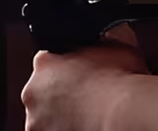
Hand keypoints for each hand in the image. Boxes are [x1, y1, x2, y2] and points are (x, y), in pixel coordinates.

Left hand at [22, 26, 148, 130]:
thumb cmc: (120, 81)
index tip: (78, 79)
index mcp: (44, 61)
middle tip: (83, 100)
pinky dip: (64, 130)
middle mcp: (34, 89)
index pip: (48, 63)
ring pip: (45, 117)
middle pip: (43, 90)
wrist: (123, 112)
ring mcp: (37, 119)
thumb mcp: (113, 46)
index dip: (65, 71)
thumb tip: (108, 37)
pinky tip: (83, 126)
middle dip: (60, 95)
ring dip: (59, 117)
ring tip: (84, 117)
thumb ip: (99, 44)